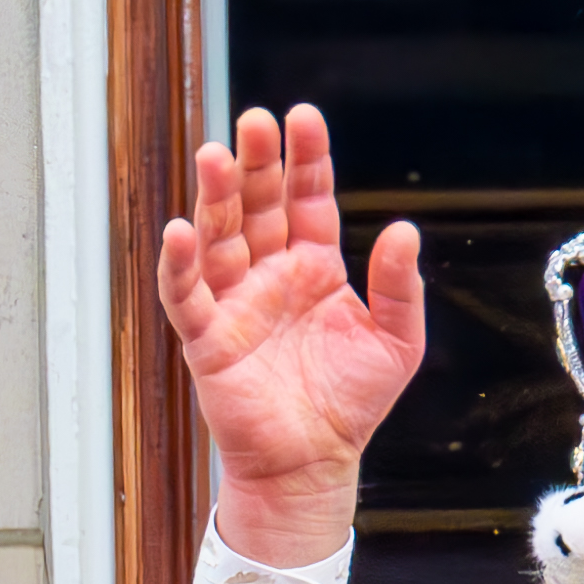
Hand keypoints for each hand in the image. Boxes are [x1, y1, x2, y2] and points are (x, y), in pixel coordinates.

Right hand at [157, 104, 424, 565]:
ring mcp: (236, 303)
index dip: (306, 160)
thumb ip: (400, 287)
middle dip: (255, 164)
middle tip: (253, 123)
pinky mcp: (208, 338)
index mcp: (314, 269)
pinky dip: (180, 263)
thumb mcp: (397, 342)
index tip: (304, 120)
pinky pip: (186, 294)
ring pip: (219, 236)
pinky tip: (181, 230)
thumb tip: (403, 230)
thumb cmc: (352, 405)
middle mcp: (271, 276)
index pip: (307, 200)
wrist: (316, 464)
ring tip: (215, 155)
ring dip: (214, 196)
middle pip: (258, 205)